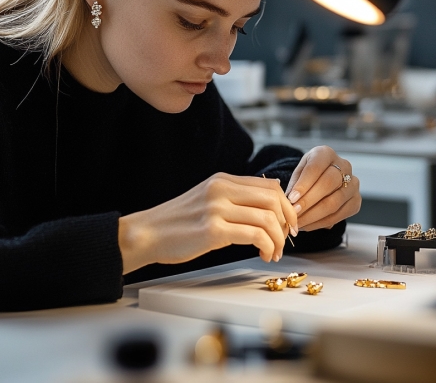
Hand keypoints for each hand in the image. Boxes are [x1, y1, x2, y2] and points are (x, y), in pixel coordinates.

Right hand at [119, 173, 296, 273]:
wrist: (147, 233)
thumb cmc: (177, 221)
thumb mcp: (207, 197)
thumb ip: (234, 195)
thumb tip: (269, 198)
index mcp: (223, 179)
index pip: (269, 185)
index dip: (287, 206)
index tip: (288, 224)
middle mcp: (222, 189)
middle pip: (274, 199)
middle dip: (287, 222)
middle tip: (285, 239)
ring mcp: (217, 209)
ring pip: (268, 219)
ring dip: (278, 239)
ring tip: (273, 252)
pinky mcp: (213, 231)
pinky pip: (255, 235)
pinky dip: (266, 246)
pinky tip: (262, 255)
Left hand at [285, 146, 360, 231]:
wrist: (323, 178)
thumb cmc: (308, 174)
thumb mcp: (298, 172)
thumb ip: (294, 185)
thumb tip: (287, 203)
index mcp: (326, 153)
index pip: (315, 168)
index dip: (303, 184)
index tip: (291, 198)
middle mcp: (344, 166)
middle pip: (327, 184)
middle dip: (308, 201)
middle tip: (293, 213)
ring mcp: (353, 184)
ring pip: (334, 202)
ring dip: (313, 215)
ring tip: (298, 222)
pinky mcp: (356, 201)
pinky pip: (339, 215)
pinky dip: (321, 222)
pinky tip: (307, 225)